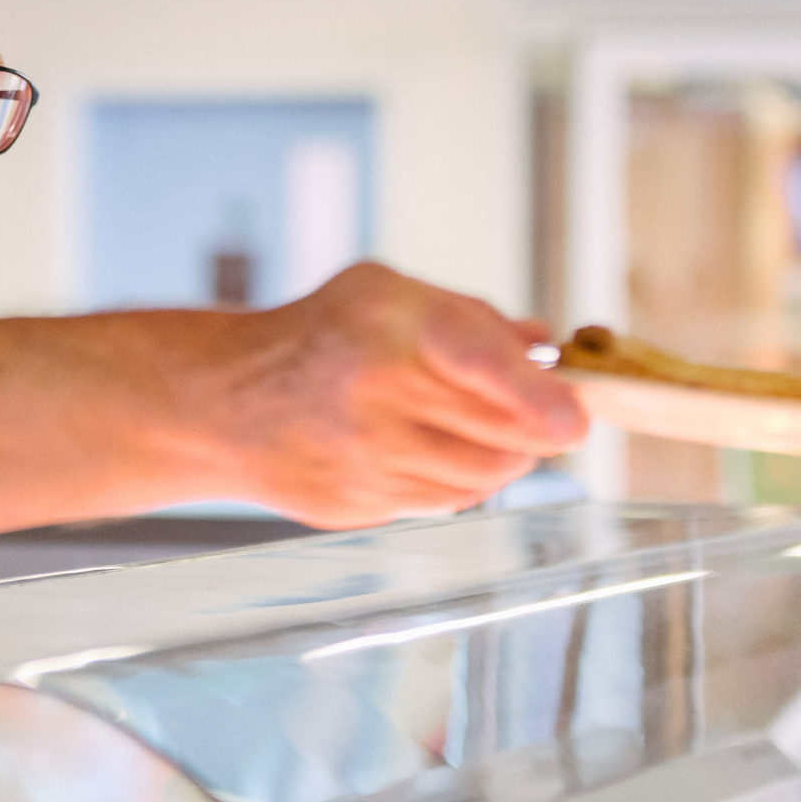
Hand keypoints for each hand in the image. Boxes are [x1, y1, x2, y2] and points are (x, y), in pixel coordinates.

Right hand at [209, 262, 587, 528]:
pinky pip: (444, 503)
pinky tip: (439, 453)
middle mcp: (372, 395)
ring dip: (507, 457)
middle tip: (554, 415)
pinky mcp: (358, 507)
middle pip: (498, 432)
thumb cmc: (321, 337)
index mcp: (385, 324)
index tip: (575, 417)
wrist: (225, 402)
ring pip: (481, 477)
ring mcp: (362, 460)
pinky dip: (462, 482)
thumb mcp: (389, 294)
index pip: (479, 361)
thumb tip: (547, 348)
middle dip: (541, 427)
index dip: (537, 394)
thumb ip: (473, 318)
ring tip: (491, 430)